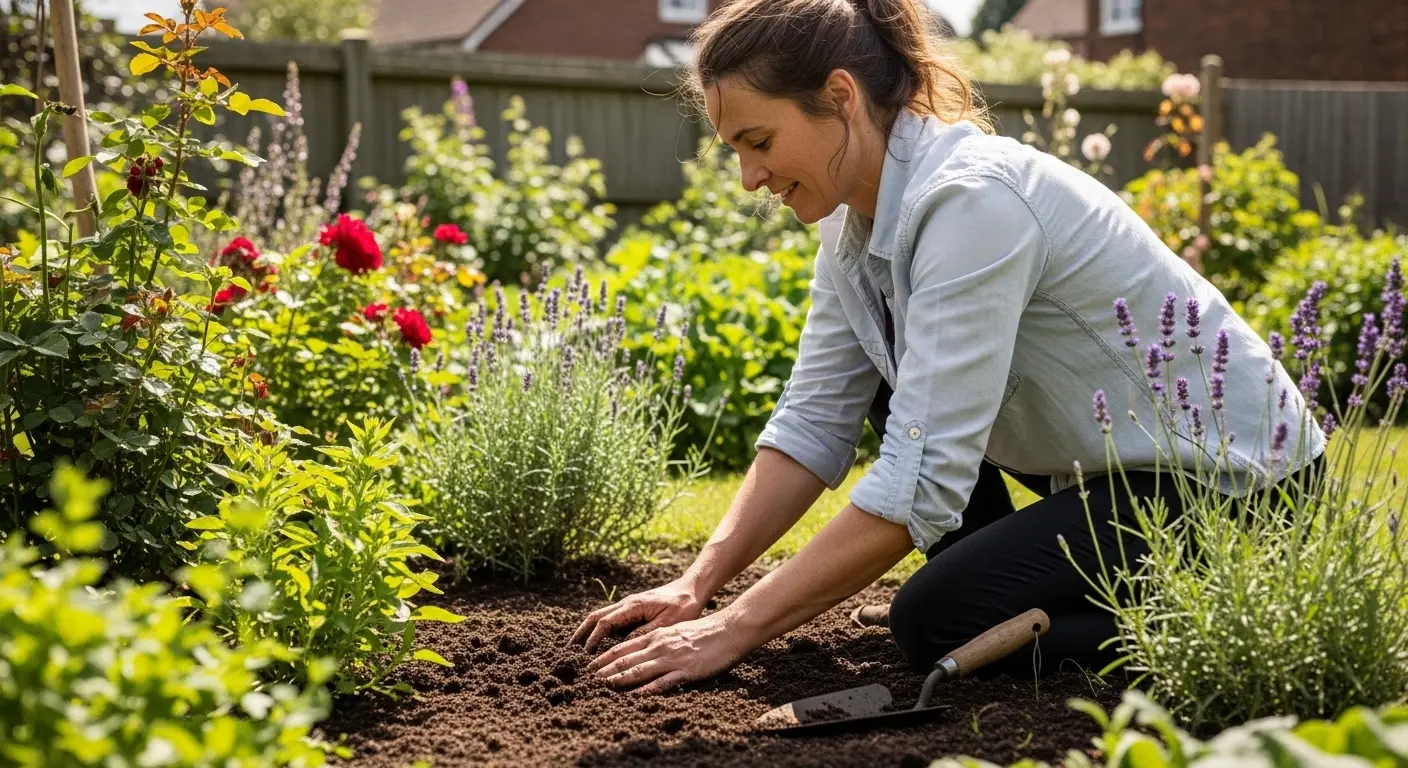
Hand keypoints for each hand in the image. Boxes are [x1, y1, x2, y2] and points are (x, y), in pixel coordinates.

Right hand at [569, 577, 706, 652]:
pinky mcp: (633, 609)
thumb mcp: (668, 622)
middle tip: (569, 651)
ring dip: (587, 631)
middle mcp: (627, 603)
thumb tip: (624, 645)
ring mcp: (628, 605)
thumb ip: (646, 633)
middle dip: (581, 633)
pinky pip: (610, 618)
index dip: (593, 639)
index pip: (605, 623)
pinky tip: (595, 641)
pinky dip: (598, 629)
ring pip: (600, 616)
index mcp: (633, 605)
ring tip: (576, 648)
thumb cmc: (684, 606)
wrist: (692, 588)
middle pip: (596, 617)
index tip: (585, 655)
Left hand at [586, 611, 749, 693]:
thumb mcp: (676, 631)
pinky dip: (648, 689)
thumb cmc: (705, 632)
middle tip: (587, 680)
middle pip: (626, 659)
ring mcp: (672, 658)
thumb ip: (658, 641)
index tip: (589, 668)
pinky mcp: (686, 671)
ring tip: (603, 687)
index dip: (604, 658)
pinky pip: (664, 682)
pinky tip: (636, 695)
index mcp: (657, 636)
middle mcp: (660, 645)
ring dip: (619, 679)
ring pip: (639, 669)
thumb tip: (642, 652)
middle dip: (604, 670)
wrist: (730, 629)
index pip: (623, 647)